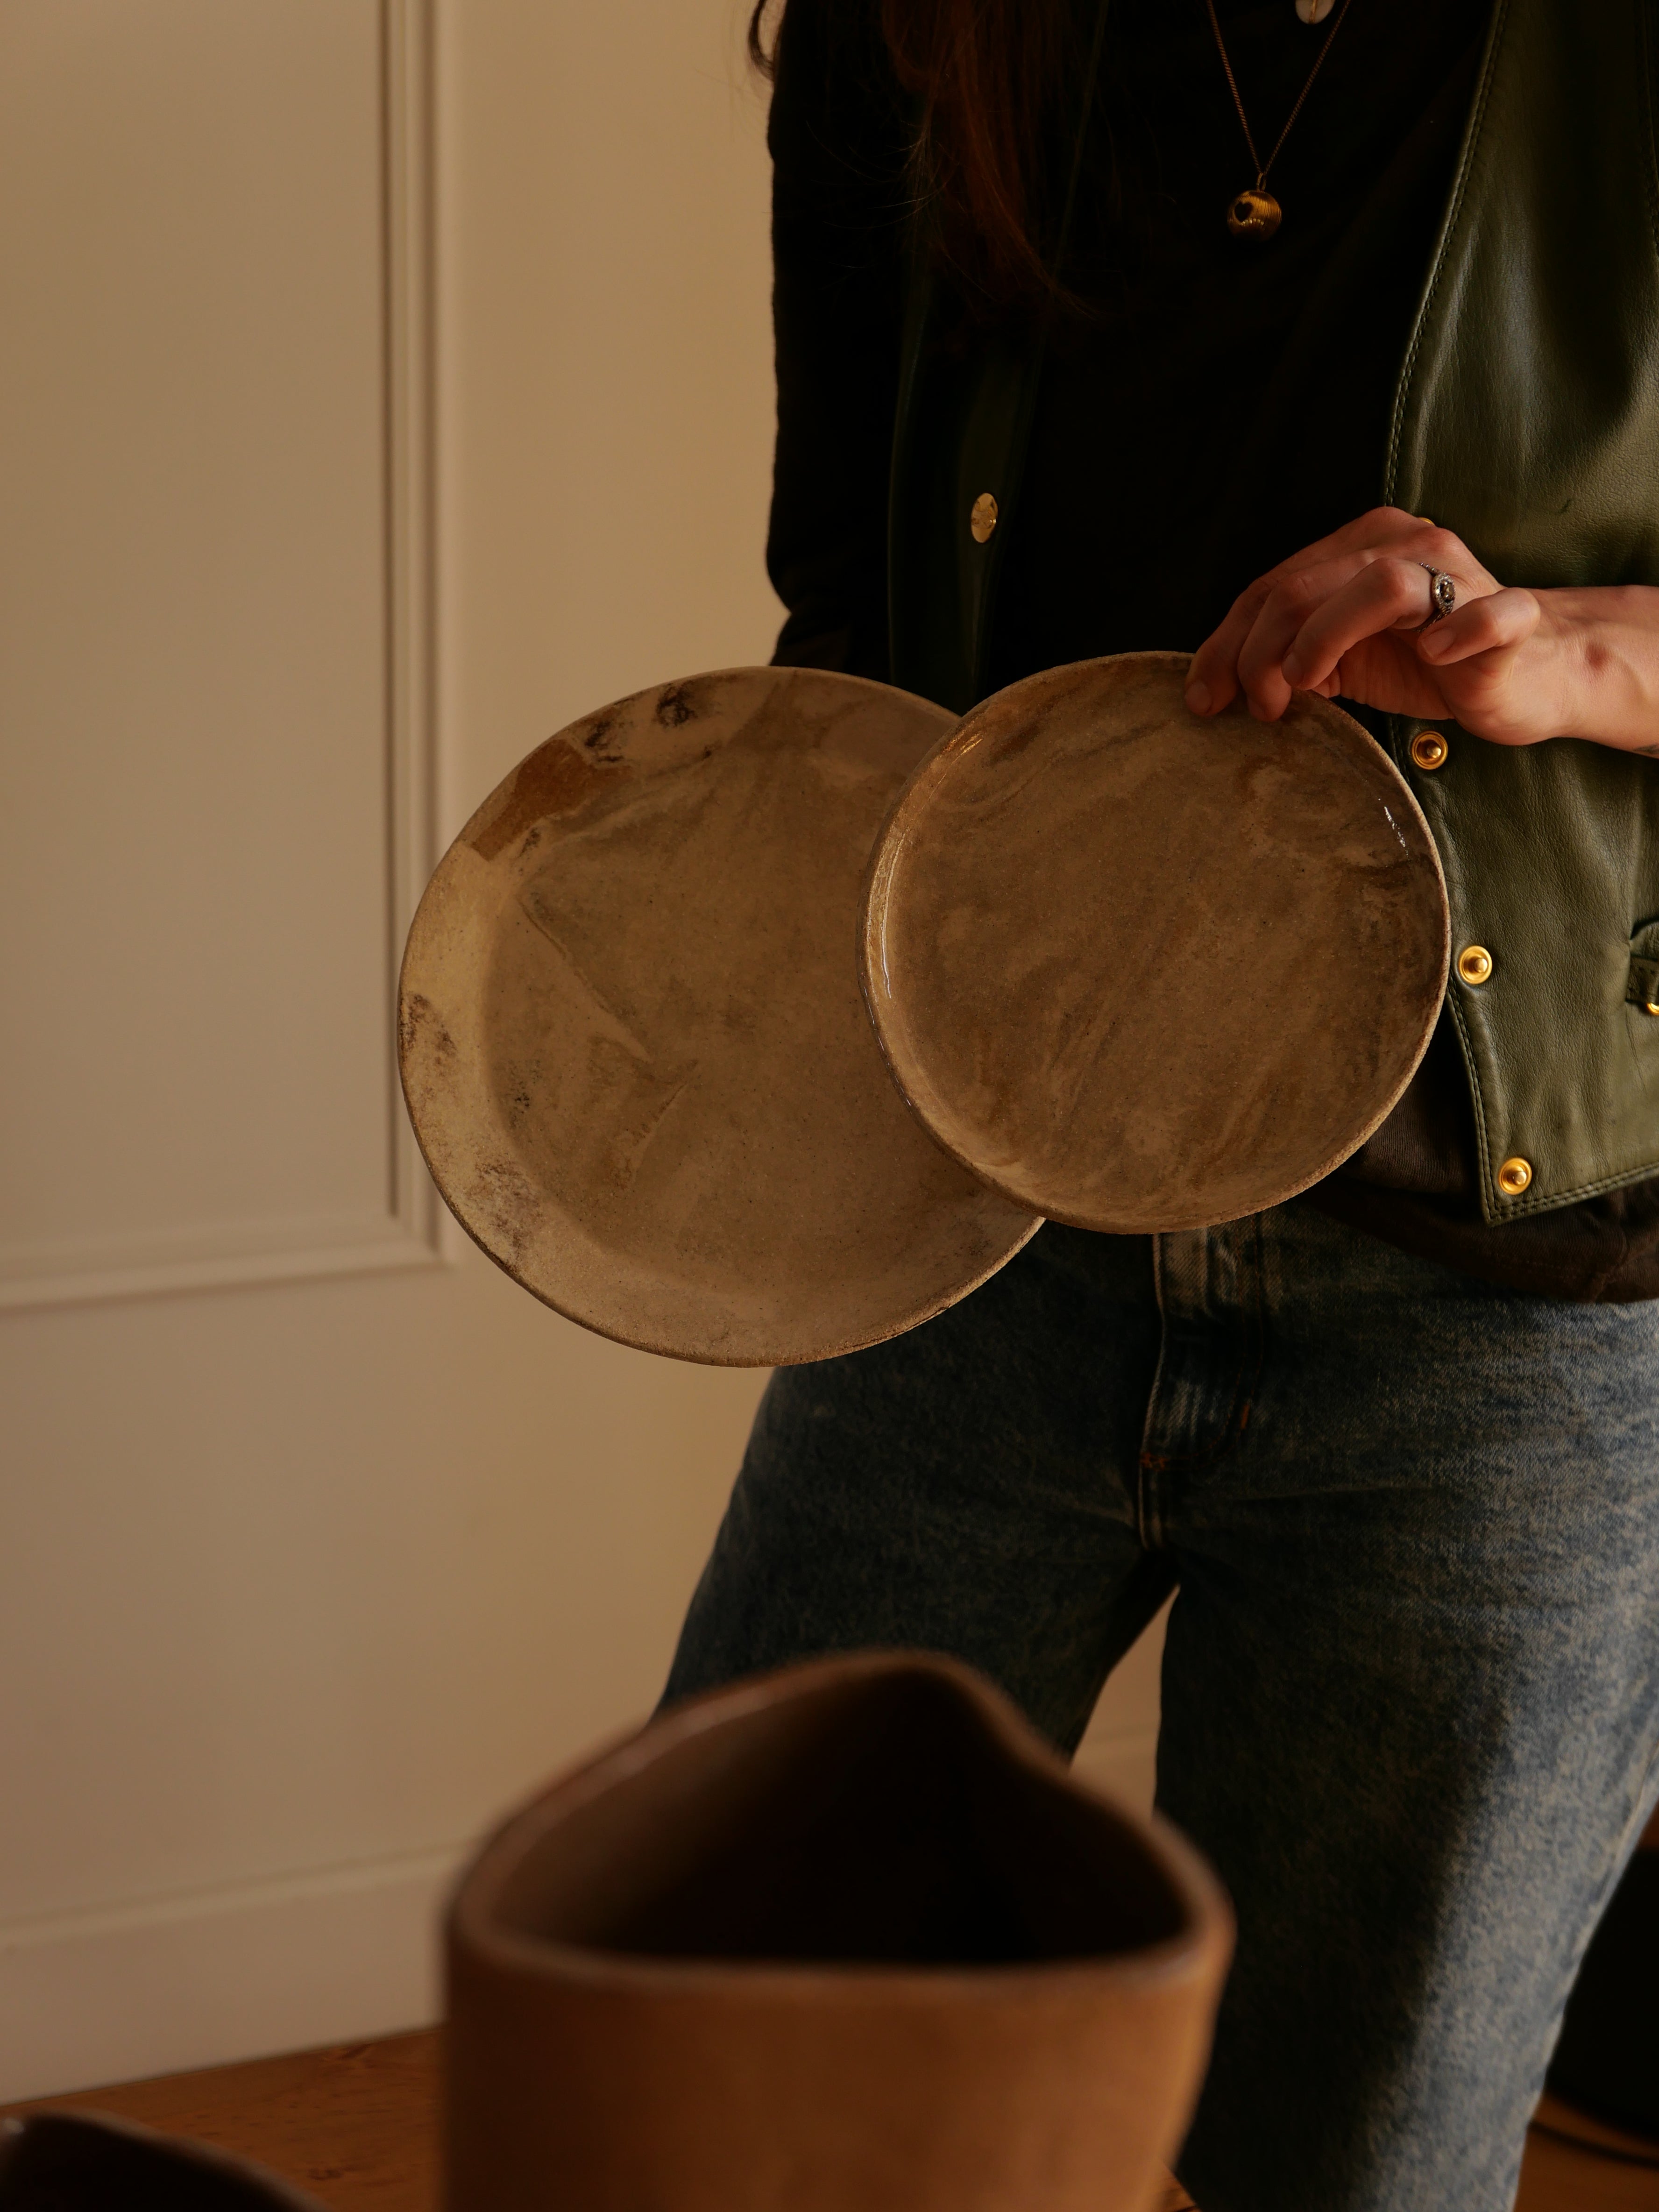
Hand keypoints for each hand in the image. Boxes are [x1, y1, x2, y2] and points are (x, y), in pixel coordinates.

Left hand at [1184, 506, 1658, 754]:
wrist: (1526, 675)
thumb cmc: (1428, 664)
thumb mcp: (1342, 660)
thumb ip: (1287, 657)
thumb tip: (1217, 687)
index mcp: (1359, 548)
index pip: (1273, 587)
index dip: (1228, 643)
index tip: (1204, 699)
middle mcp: (1406, 546)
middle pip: (1306, 585)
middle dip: (1260, 650)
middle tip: (1256, 706)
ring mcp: (1461, 578)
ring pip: (1380, 584)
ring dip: (1325, 637)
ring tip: (1305, 686)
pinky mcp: (1508, 617)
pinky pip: (1488, 614)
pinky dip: (1460, 630)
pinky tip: (1434, 655)